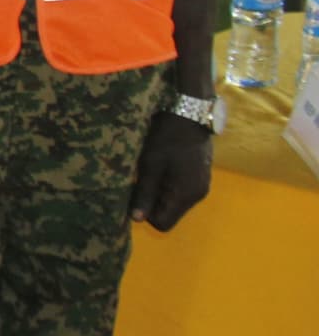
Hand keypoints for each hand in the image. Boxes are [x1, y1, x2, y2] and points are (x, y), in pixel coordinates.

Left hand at [130, 112, 212, 231]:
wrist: (189, 112)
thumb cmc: (166, 137)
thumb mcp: (150, 165)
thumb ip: (144, 194)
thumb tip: (136, 220)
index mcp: (187, 195)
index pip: (163, 223)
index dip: (145, 213)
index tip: (135, 193)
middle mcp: (198, 194)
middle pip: (168, 213)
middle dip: (150, 202)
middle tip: (138, 180)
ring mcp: (201, 185)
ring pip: (172, 201)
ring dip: (156, 192)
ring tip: (147, 171)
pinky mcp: (199, 175)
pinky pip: (179, 190)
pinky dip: (165, 184)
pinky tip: (158, 166)